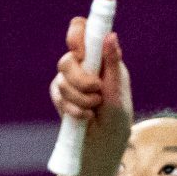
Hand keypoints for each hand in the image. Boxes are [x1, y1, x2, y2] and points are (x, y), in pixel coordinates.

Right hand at [50, 17, 132, 137]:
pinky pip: (58, 97)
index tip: (82, 53)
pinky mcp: (59, 96)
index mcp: (100, 56)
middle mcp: (82, 64)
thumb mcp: (118, 90)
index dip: (77, 36)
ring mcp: (68, 79)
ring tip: (94, 109)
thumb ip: (112, 64)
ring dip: (80, 99)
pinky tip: (84, 116)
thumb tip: (110, 35)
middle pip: (67, 59)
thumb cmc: (117, 116)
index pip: (81, 30)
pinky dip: (73, 109)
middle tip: (97, 91)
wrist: (104, 144)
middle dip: (81, 80)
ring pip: (62, 80)